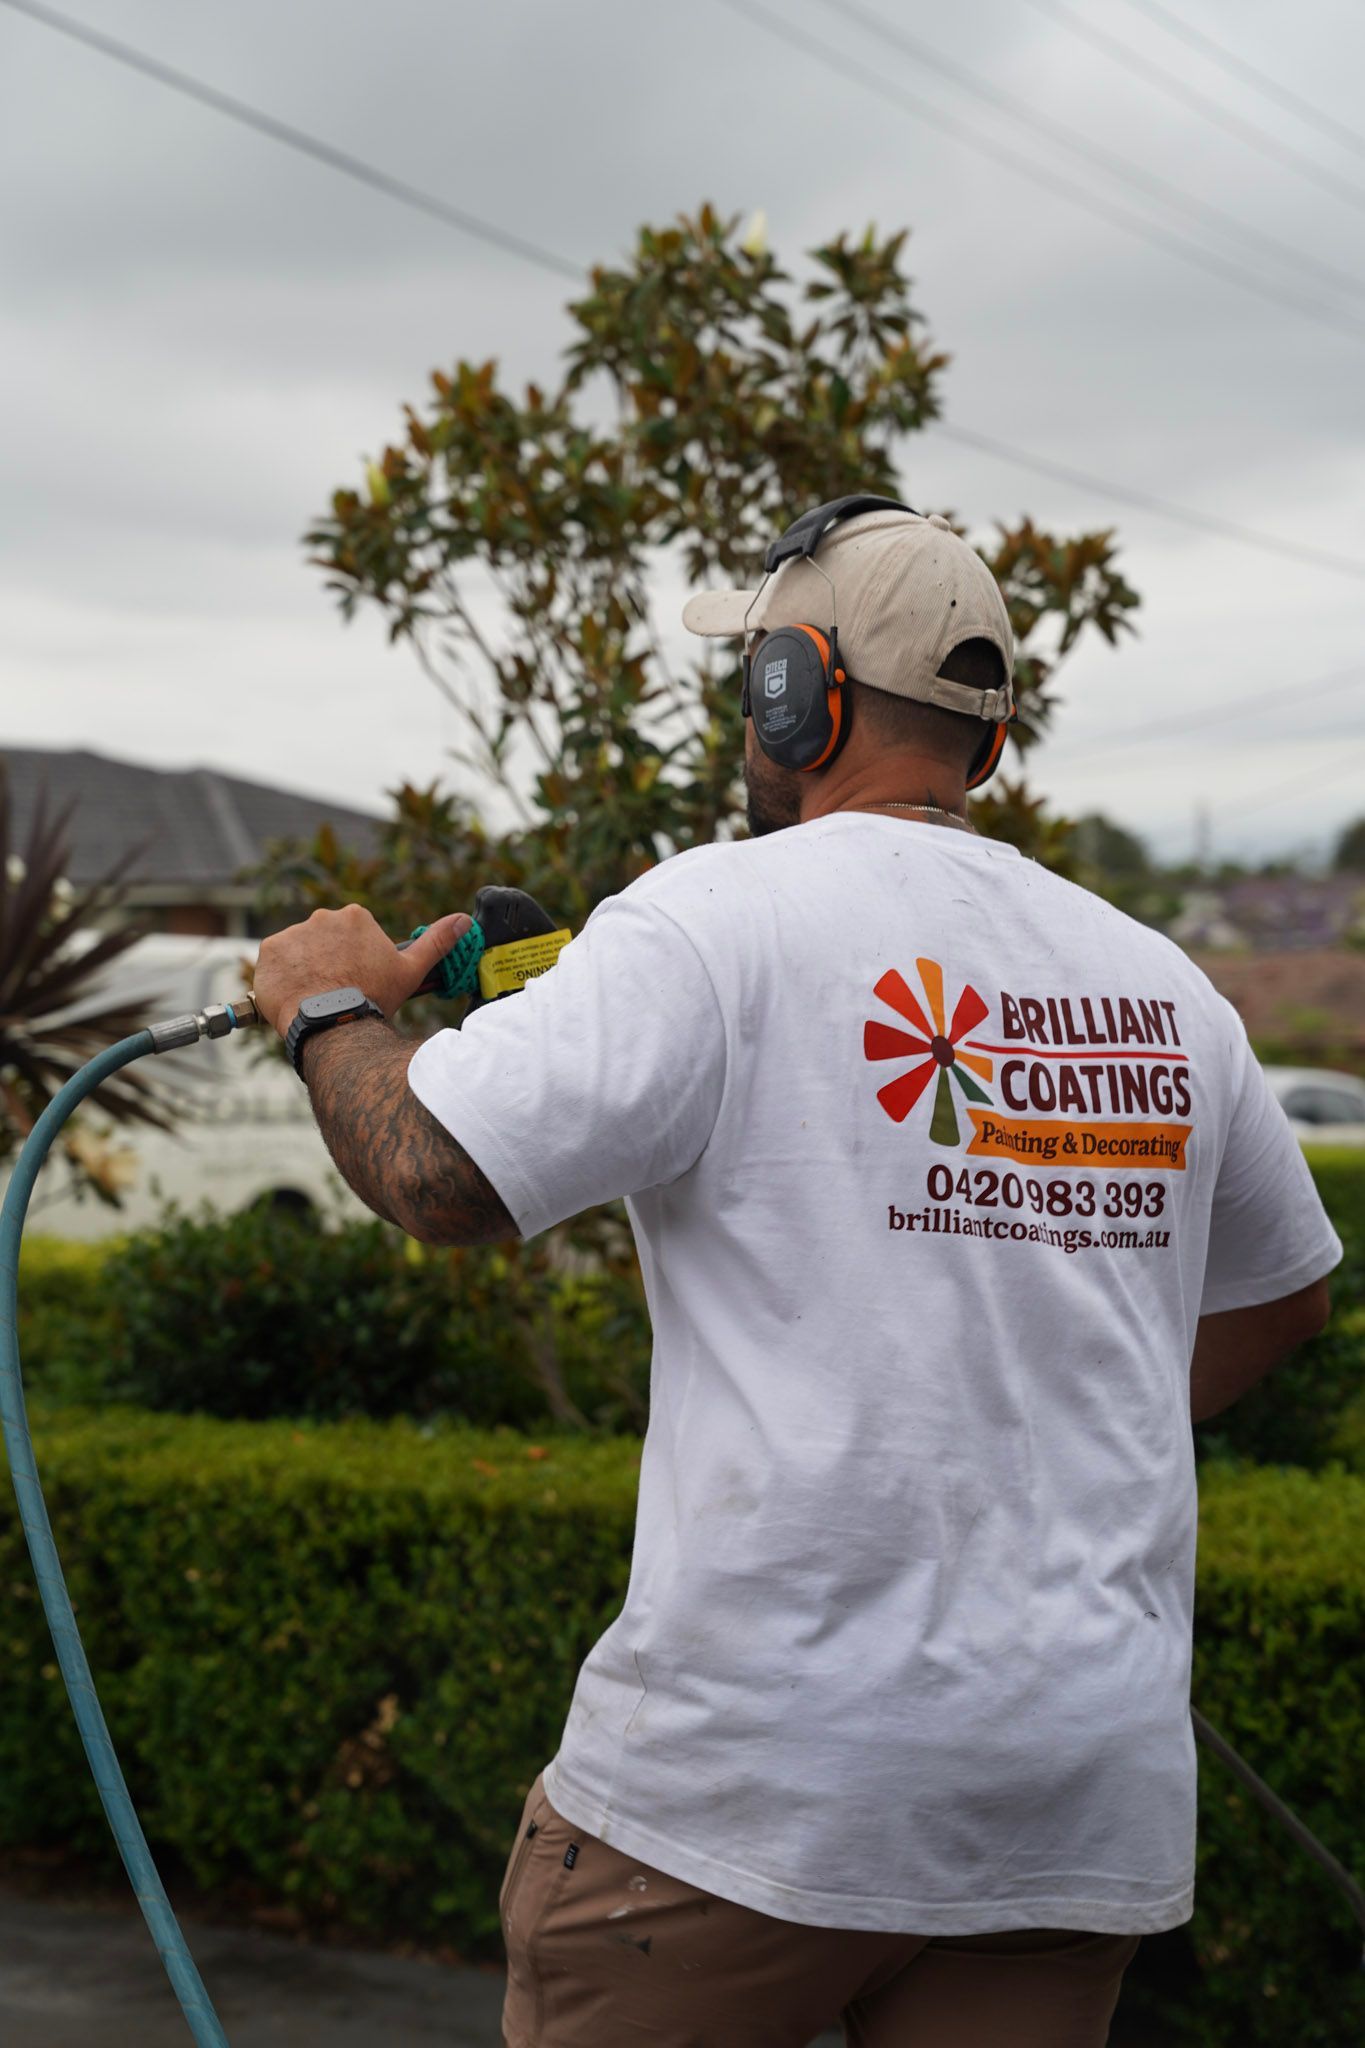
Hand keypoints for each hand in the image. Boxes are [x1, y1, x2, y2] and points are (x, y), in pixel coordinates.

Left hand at [252, 904, 471, 1038]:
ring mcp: (293, 932)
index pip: (351, 937)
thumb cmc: (374, 998)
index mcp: (356, 917)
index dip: (354, 962)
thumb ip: (437, 941)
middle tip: (336, 993)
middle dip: (328, 964)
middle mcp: (322, 917)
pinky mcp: (269, 951)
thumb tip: (465, 920)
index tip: (356, 982)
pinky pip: (275, 963)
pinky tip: (297, 997)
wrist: (334, 1023)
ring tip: (317, 999)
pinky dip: (283, 978)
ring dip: (306, 971)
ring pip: (300, 953)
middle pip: (324, 942)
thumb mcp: (410, 971)